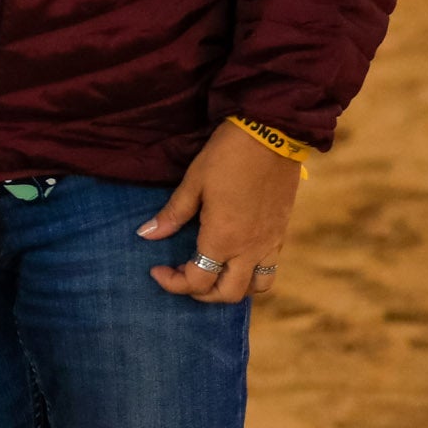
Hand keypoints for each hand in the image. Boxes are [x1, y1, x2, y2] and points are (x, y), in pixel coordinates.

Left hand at [141, 121, 302, 303]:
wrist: (272, 134)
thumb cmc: (227, 155)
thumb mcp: (194, 183)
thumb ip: (172, 214)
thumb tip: (146, 235)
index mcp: (223, 239)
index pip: (197, 281)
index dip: (173, 282)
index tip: (156, 270)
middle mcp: (250, 249)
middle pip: (228, 294)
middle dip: (202, 293)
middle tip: (183, 275)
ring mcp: (270, 243)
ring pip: (256, 287)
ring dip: (232, 287)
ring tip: (213, 271)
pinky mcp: (282, 232)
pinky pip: (271, 267)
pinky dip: (253, 273)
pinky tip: (235, 256)